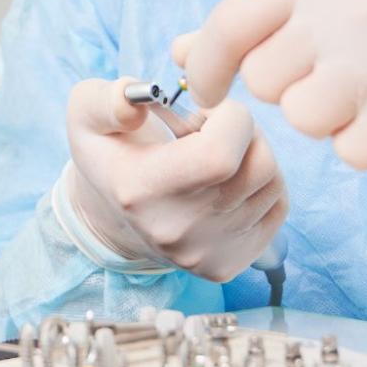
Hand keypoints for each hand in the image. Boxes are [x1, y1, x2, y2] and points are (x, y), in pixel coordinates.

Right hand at [61, 77, 287, 280]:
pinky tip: (229, 180)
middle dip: (247, 132)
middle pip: (258, 166)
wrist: (111, 215)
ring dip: (256, 154)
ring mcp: (204, 254)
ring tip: (219, 152)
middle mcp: (175, 231)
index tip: (206, 111)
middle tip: (216, 128)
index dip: (229, 118)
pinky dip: (263, 184)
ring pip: (273, 184)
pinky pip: (277, 208)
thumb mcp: (88, 113)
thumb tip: (136, 104)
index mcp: (140, 190)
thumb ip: (106, 100)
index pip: (220, 154)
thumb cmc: (112, 150)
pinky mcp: (227, 266)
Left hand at [174, 0, 366, 168]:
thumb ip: (266, 20)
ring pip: (306, 120)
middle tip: (348, 78)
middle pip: (268, 80)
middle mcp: (356, 5)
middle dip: (295, 92)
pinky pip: (353, 151)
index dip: (206, 64)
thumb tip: (179, 50)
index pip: (231, 20)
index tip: (209, 90)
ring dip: (334, 121)